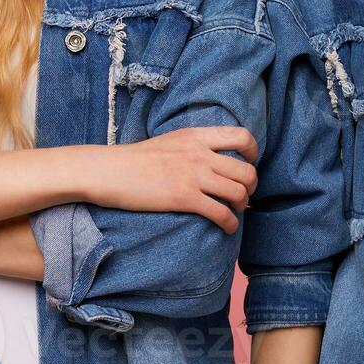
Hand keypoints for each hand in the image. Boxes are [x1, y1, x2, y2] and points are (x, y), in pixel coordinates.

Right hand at [84, 127, 258, 233]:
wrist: (110, 171)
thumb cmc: (136, 159)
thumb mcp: (170, 140)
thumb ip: (194, 145)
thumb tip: (212, 157)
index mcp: (197, 136)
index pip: (242, 136)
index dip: (253, 152)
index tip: (249, 164)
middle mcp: (200, 153)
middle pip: (246, 170)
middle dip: (251, 186)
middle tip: (244, 195)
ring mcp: (193, 175)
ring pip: (239, 192)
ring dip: (242, 205)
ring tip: (234, 211)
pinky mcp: (185, 198)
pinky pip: (221, 212)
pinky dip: (230, 223)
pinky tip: (227, 227)